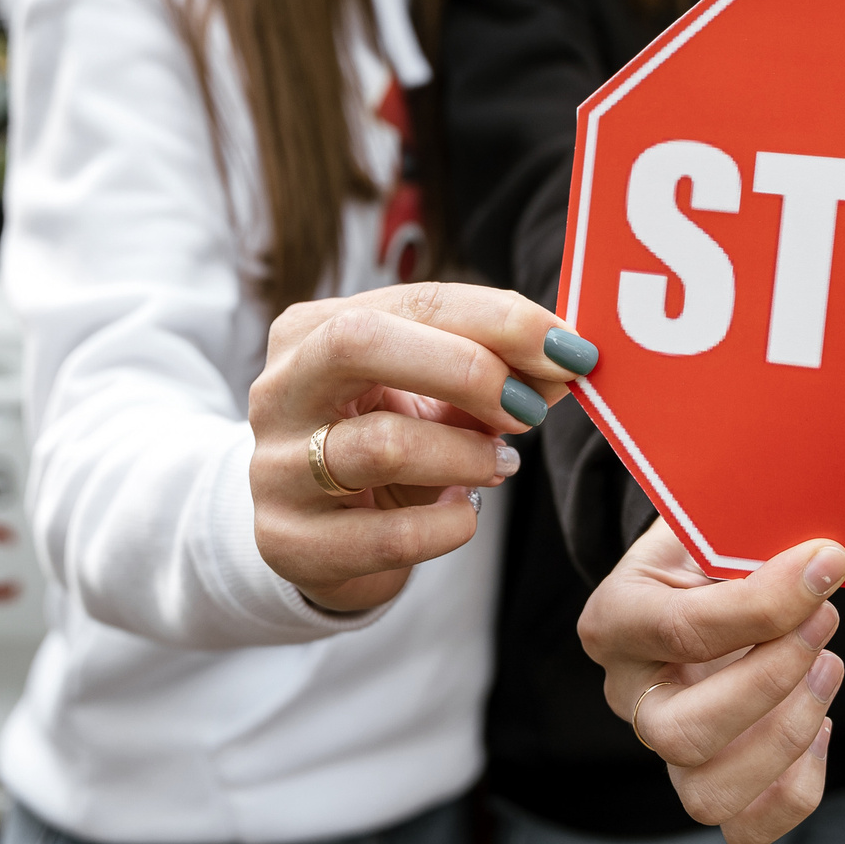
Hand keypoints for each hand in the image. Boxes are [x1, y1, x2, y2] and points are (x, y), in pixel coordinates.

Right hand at [250, 281, 595, 612]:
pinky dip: (448, 523)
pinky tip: (463, 513)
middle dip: (465, 369)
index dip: (499, 320)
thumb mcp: (429, 394)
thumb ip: (493, 370)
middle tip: (529, 406)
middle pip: (361, 342)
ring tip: (499, 466)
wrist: (322, 538)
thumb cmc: (384, 442)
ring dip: (466, 455)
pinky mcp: (291, 542)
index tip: (568, 348)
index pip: (412, 301)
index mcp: (313, 330)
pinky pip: (389, 534)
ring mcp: (276, 467)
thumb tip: (566, 360)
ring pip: (382, 444)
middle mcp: (280, 388)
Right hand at [577, 518, 844, 843]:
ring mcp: (664, 749)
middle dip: (772, 681)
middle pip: (683, 734)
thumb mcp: (709, 520)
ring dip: (787, 736)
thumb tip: (821, 553)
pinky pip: (747, 827)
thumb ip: (745, 532)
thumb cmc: (706, 547)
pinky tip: (821, 721)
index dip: (766, 602)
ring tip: (828, 666)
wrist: (695, 582)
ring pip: (707, 795)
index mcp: (614, 620)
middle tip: (824, 621)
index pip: (684, 629)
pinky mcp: (705, 782)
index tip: (827, 563)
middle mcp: (627, 695)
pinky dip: (798, 783)